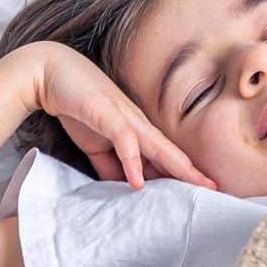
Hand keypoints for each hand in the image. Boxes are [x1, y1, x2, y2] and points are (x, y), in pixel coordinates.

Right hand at [25, 44, 216, 190]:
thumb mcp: (96, 145)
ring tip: (195, 187)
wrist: (49, 74)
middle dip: (193, 172)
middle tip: (216, 190)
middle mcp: (137, 124)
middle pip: (171, 152)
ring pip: (157, 146)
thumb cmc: (76, 107)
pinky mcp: (107, 114)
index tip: (204, 191)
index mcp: (136, 132)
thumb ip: (110, 165)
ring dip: (176, 168)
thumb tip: (125, 187)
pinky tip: (138, 182)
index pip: (165, 157)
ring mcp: (124, 117)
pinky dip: (132, 161)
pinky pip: (124, 140)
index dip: (184, 174)